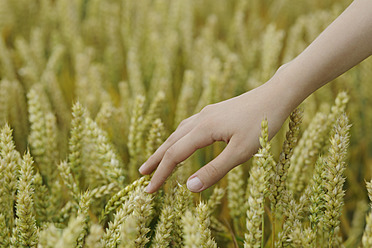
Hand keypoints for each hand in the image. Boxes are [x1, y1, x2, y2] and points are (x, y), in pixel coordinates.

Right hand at [139, 79, 292, 192]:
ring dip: (165, 148)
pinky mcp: (214, 112)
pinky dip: (178, 138)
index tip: (149, 190)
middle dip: (156, 159)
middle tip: (141, 174)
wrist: (276, 95)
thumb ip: (214, 170)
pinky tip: (182, 141)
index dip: (161, 174)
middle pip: (170, 142)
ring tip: (157, 159)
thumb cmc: (262, 124)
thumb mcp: (240, 152)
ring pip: (178, 133)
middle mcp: (200, 119)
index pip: (174, 156)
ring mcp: (207, 113)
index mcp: (203, 130)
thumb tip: (189, 187)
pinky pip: (188, 127)